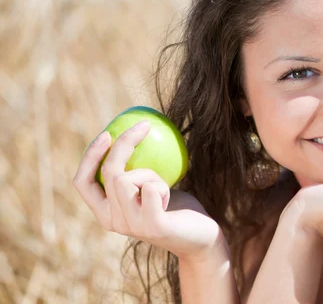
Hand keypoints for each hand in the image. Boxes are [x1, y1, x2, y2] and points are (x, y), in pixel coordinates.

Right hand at [73, 121, 220, 261]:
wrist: (199, 237)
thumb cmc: (176, 206)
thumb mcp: (151, 184)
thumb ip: (136, 168)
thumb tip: (132, 128)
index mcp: (105, 212)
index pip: (82, 183)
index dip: (89, 157)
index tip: (106, 133)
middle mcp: (112, 221)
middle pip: (108, 172)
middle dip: (125, 143)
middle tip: (144, 125)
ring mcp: (130, 226)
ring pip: (126, 179)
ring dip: (149, 172)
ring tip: (162, 185)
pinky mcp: (152, 226)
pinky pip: (151, 188)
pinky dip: (163, 185)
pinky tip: (170, 198)